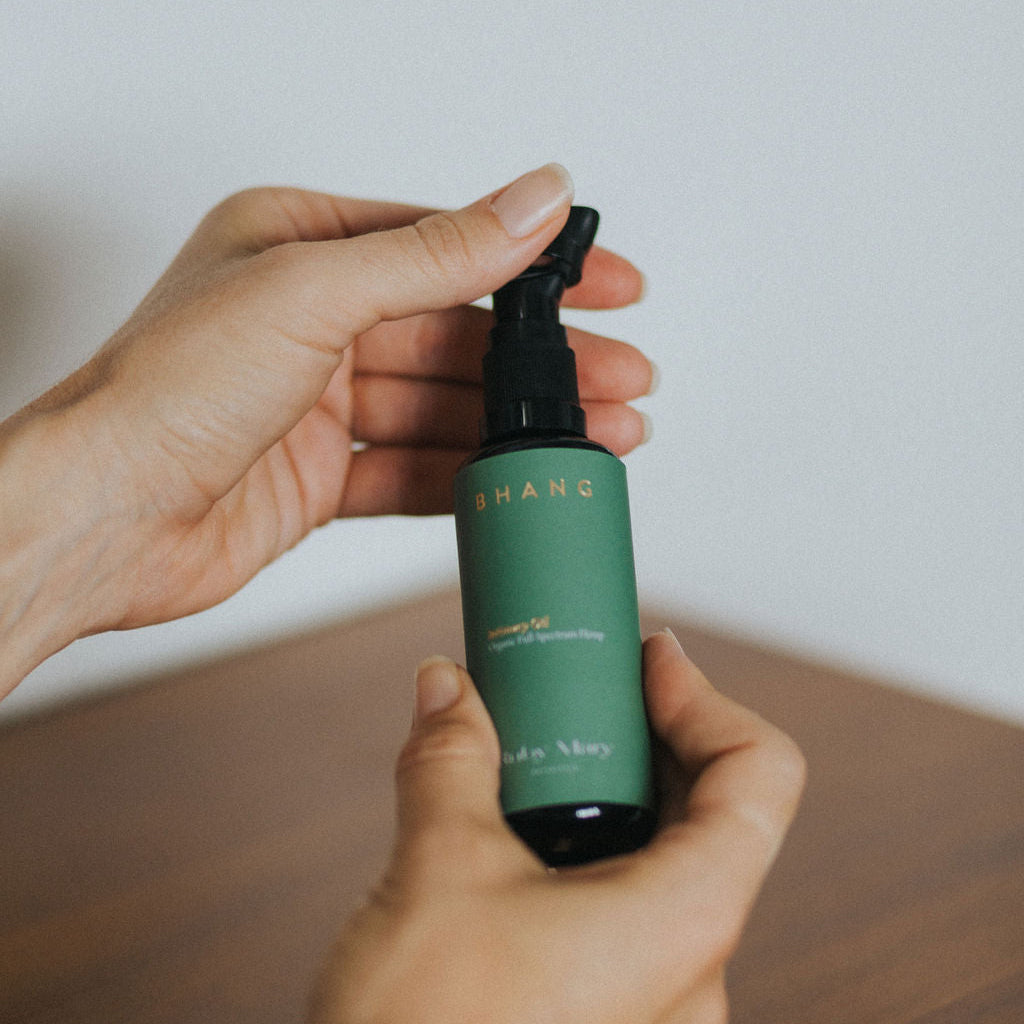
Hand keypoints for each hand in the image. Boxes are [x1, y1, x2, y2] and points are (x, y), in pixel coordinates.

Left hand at [0, 165, 651, 694]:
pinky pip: (418, 469)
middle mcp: (315, 320)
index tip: (609, 282)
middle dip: (546, 362)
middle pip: (460, 336)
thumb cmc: (167, 391)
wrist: (105, 517)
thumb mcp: (317, 293)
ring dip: (523, 425)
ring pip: (448, 407)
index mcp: (304, 246)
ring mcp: (323, 402)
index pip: (449, 245)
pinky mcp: (325, 474)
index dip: (536, 267)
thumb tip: (534, 202)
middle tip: (625, 378)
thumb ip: (438, 254)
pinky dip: (474, 476)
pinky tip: (527, 480)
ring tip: (603, 436)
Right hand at [311, 631, 804, 1023]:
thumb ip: (451, 762)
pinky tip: (510, 840)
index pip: (760, 775)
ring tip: (532, 759)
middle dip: (640, 737)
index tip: (649, 661)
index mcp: (686, 921)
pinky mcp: (610, 1020)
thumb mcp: (436, 872)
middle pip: (709, 810)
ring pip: (662, 863)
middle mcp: (692, 970)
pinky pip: (623, 913)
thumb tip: (447, 690)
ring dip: (605, 794)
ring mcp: (654, 1004)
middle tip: (576, 696)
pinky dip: (582, 852)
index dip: (708, 697)